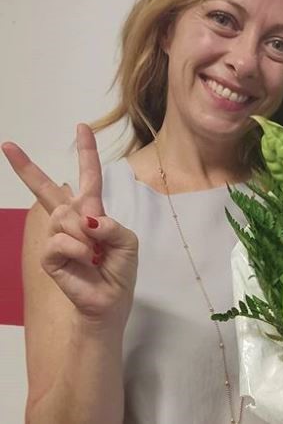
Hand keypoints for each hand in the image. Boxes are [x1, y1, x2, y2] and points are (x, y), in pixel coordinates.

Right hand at [2, 124, 137, 327]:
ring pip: (64, 217)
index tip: (82, 126)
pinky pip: (60, 240)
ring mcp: (57, 237)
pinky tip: (87, 260)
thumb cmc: (120, 268)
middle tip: (8, 145)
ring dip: (86, 235)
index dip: (86, 152)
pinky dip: (79, 249)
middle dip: (26, 168)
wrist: (111, 299)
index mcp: (92, 211)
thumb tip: (86, 219)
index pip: (88, 176)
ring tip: (95, 252)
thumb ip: (111, 225)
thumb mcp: (127, 241)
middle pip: (47, 189)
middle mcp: (72, 220)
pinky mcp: (49, 256)